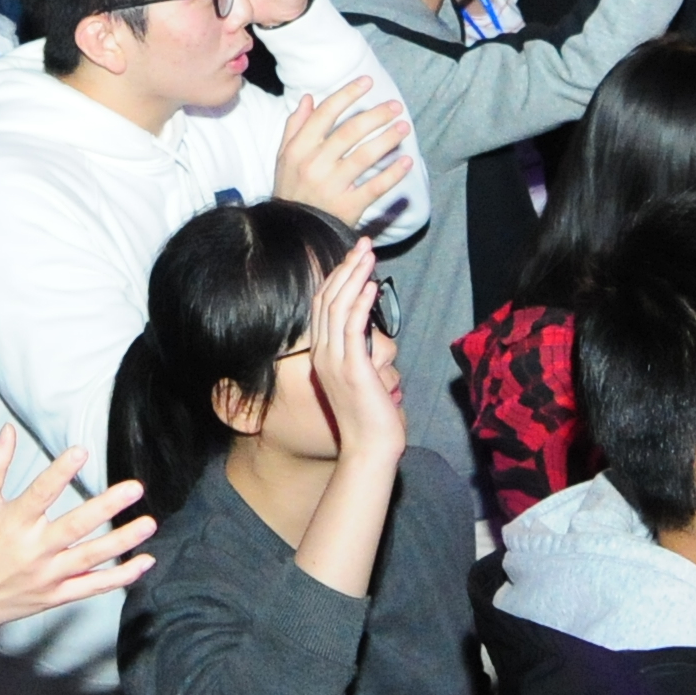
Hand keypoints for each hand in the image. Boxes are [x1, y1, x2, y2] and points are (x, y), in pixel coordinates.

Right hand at [0, 422, 154, 634]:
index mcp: (12, 523)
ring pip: (91, 558)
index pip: (40, 493)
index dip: (60, 472)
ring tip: (148, 524)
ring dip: (122, 541)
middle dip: (107, 506)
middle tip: (135, 488)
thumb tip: (8, 429)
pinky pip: (93, 587)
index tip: (81, 452)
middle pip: (75, 526)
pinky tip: (144, 563)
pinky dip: (120, 577)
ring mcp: (47, 576)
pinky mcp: (56, 596)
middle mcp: (33, 550)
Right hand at [271, 82, 412, 226]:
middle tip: (395, 106)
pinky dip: (393, 174)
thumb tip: (309, 98)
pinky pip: (375, 187)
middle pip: (350, 132)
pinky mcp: (347, 207)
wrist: (292, 233)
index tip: (367, 82)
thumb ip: (295, 127)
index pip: (325, 114)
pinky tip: (407, 162)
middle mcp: (315, 164)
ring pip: (364, 156)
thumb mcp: (284, 157)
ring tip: (404, 127)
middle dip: (376, 115)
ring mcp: (331, 186)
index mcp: (299, 149)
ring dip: (388, 139)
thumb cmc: (291, 190)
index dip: (348, 95)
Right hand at [300, 245, 406, 473]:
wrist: (369, 450)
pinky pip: (352, 329)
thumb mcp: (362, 378)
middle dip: (345, 269)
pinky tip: (370, 285)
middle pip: (327, 300)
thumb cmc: (370, 418)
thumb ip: (362, 355)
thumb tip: (373, 337)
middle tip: (362, 245)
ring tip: (368, 255)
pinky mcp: (352, 369)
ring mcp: (334, 362)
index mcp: (322, 355)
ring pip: (338, 309)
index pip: (324, 307)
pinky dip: (360, 304)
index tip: (354, 258)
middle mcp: (322, 354)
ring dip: (354, 278)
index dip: (337, 278)